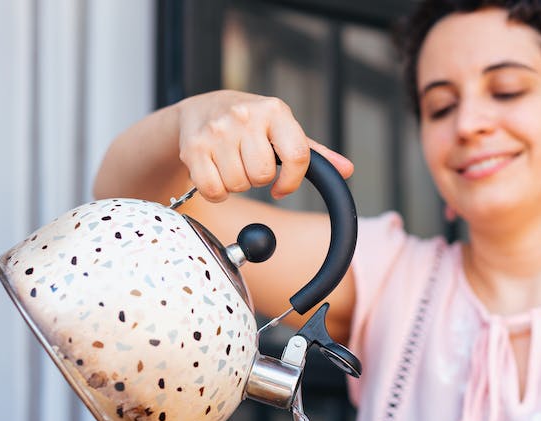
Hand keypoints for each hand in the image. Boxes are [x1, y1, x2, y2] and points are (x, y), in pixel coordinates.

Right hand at [176, 90, 352, 201]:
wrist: (201, 109)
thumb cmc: (250, 124)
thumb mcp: (283, 130)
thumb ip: (314, 153)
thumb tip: (346, 170)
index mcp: (276, 111)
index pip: (298, 156)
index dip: (292, 181)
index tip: (282, 188)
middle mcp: (246, 116)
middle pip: (262, 176)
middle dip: (258, 179)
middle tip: (249, 165)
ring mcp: (217, 131)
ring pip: (238, 185)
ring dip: (236, 184)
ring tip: (232, 164)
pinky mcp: (193, 148)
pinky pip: (213, 190)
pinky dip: (216, 192)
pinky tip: (216, 173)